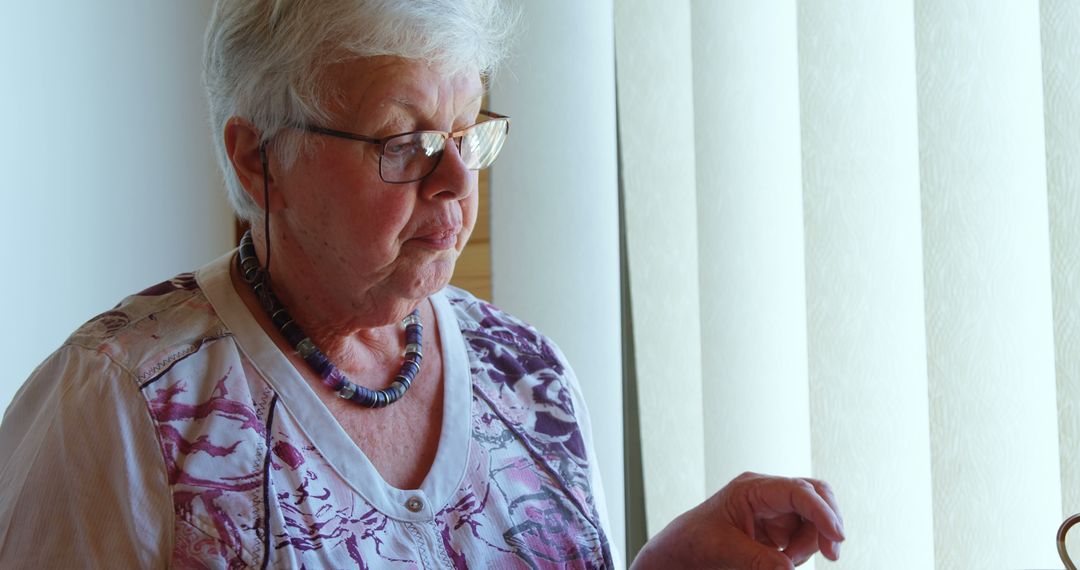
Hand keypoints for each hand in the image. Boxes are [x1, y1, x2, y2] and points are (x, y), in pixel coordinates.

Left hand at [630, 472, 844, 568]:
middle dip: (828, 522)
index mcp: (751, 489)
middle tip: (832, 556)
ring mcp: (775, 508)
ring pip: (814, 519)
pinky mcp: (778, 526)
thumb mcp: (725, 552)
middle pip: (816, 494)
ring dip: (810, 543)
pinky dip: (802, 550)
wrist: (681, 550)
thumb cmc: (695, 543)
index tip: (837, 536)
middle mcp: (767, 493)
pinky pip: (805, 534)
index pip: (797, 491)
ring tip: (784, 561)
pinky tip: (784, 560)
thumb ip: (759, 561)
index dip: (821, 511)